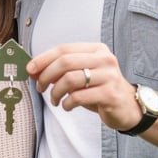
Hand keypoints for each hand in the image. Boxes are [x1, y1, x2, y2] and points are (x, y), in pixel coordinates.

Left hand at [27, 42, 141, 131]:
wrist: (128, 107)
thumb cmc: (100, 89)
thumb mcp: (83, 74)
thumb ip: (63, 69)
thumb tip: (33, 69)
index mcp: (96, 49)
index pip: (64, 49)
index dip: (43, 58)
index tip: (29, 69)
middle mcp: (104, 59)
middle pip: (65, 62)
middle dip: (46, 75)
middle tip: (40, 87)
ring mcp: (109, 76)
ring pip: (70, 79)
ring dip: (55, 92)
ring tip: (54, 100)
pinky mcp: (110, 94)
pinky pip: (78, 96)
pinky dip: (67, 103)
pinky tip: (67, 106)